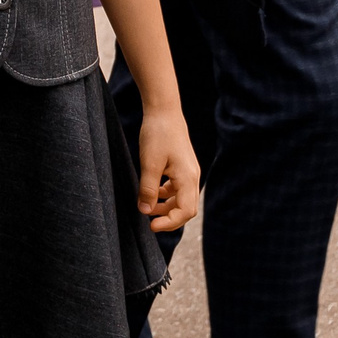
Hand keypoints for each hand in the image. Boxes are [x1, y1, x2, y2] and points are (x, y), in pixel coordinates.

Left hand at [136, 109, 200, 231]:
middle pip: (186, 208)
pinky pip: (177, 188)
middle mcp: (192, 177)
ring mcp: (189, 171)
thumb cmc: (157, 134)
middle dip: (169, 218)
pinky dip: (166, 194)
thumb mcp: (149, 163)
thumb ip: (148, 189)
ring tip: (147, 207)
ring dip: (166, 206)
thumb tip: (145, 211)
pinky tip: (153, 192)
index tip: (151, 226)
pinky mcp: (182, 166)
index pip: (185, 212)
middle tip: (150, 221)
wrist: (164, 111)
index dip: (170, 223)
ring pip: (181, 198)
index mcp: (188, 178)